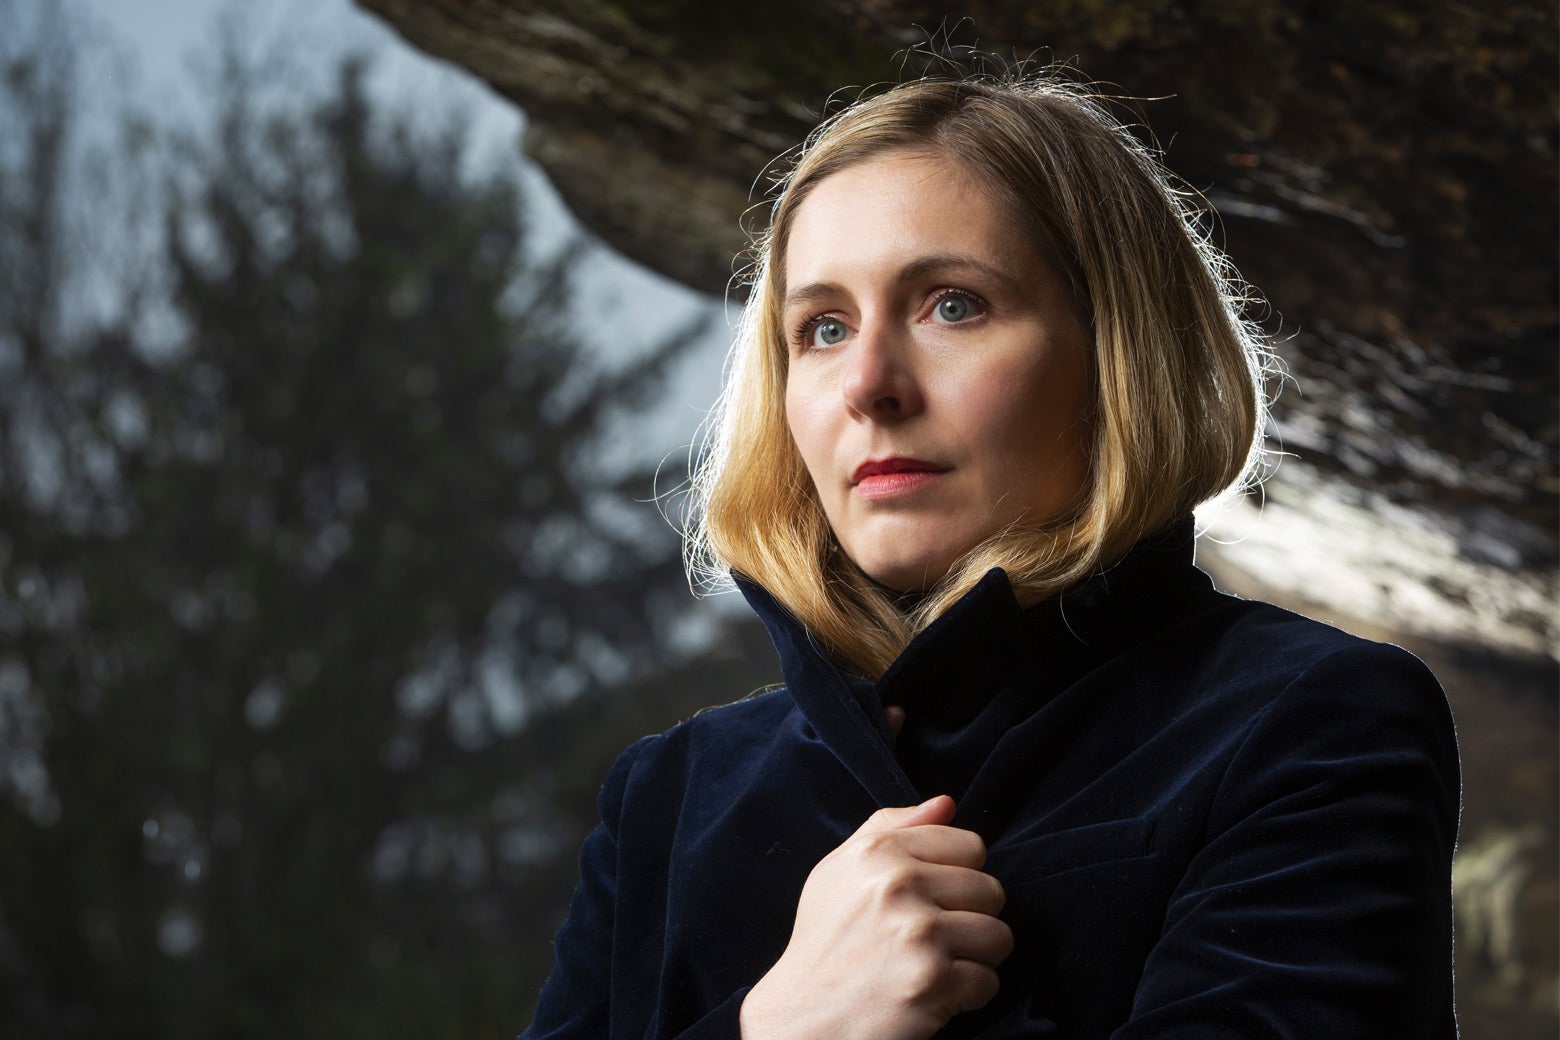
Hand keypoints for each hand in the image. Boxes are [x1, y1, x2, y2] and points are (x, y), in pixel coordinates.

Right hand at [739, 794, 1012, 1039]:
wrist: (801, 1019)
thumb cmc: (824, 944)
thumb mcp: (839, 872)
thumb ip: (890, 828)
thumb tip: (946, 803)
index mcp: (878, 851)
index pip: (970, 846)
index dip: (958, 877)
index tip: (933, 899)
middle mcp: (898, 884)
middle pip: (991, 891)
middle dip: (971, 919)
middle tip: (933, 940)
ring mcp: (917, 932)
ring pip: (998, 936)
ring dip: (974, 959)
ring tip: (936, 965)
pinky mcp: (932, 980)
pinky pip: (988, 981)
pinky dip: (967, 996)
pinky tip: (931, 994)